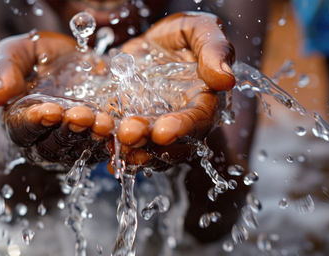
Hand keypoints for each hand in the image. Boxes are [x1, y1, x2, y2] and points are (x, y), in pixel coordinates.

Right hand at [0, 31, 115, 165]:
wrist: (78, 55)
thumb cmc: (41, 55)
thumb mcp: (18, 50)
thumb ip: (3, 68)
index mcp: (19, 119)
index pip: (22, 130)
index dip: (35, 123)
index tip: (51, 110)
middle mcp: (43, 137)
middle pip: (52, 145)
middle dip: (68, 131)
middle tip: (82, 115)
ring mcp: (71, 142)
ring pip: (79, 150)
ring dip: (92, 138)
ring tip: (103, 123)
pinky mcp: (96, 141)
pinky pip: (103, 149)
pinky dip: (111, 142)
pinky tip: (118, 129)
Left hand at [114, 12, 235, 167]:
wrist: (151, 45)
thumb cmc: (181, 36)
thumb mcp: (199, 30)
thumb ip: (214, 49)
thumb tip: (226, 79)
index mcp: (203, 101)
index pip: (198, 119)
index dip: (182, 127)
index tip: (163, 131)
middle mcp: (180, 121)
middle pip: (170, 142)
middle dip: (149, 142)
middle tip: (128, 135)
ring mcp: (154, 127)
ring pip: (147, 149)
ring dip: (131, 151)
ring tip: (112, 147)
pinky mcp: (130, 126)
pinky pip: (124, 143)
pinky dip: (115, 149)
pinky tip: (103, 152)